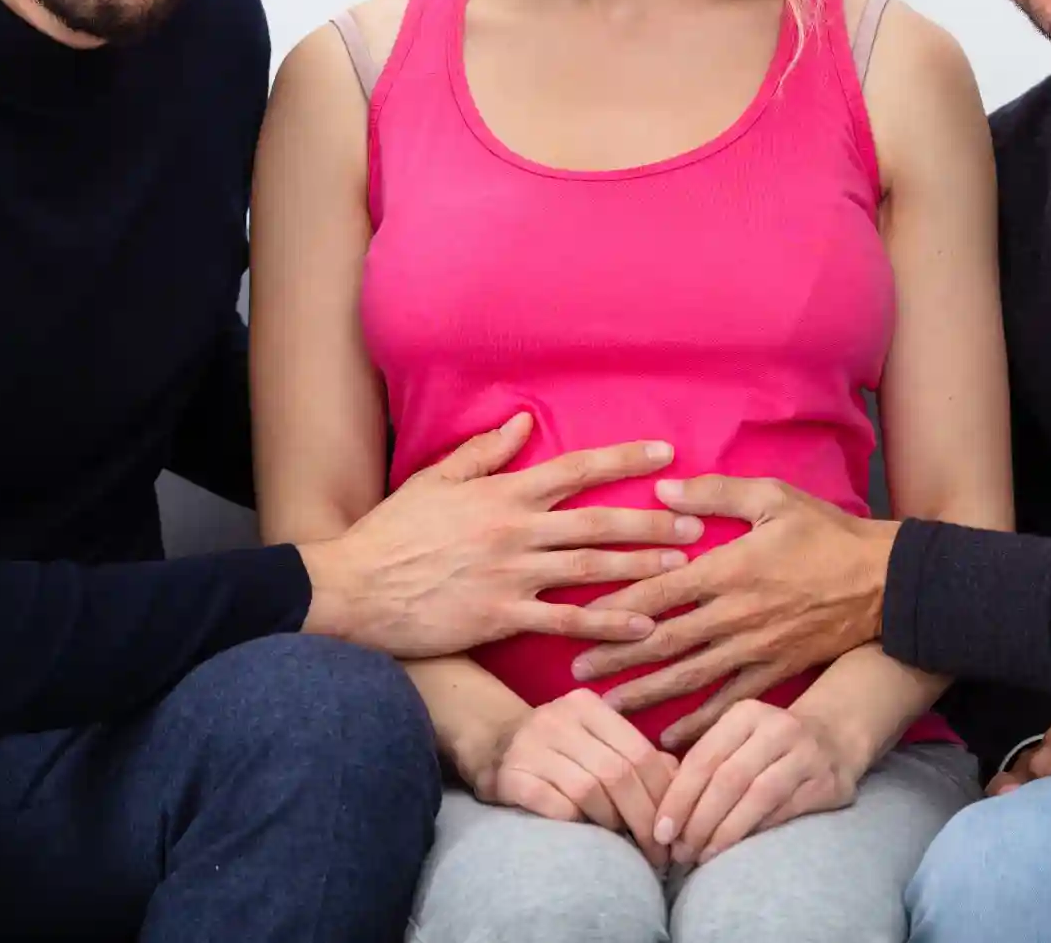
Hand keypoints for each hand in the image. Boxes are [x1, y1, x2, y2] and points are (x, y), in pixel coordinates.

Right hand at [301, 414, 700, 656]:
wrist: (353, 587)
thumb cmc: (392, 532)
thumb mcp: (435, 479)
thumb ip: (483, 452)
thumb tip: (521, 422)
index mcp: (503, 493)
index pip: (577, 469)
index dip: (624, 459)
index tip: (665, 452)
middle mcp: (515, 531)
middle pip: (598, 521)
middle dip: (652, 521)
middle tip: (698, 522)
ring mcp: (510, 575)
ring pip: (591, 569)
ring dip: (641, 567)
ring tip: (685, 568)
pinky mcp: (500, 616)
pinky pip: (564, 621)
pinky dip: (606, 624)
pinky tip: (642, 627)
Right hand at [478, 690, 680, 868]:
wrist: (491, 745)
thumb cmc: (558, 750)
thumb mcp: (595, 740)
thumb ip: (635, 755)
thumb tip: (681, 780)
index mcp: (586, 706)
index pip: (640, 751)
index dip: (663, 795)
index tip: (673, 830)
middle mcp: (557, 719)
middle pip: (618, 773)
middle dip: (644, 818)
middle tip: (656, 853)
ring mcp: (530, 746)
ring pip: (590, 790)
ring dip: (612, 823)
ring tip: (622, 843)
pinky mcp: (510, 776)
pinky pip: (556, 806)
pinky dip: (578, 823)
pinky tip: (585, 835)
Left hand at [570, 476, 894, 748]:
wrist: (884, 583)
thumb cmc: (826, 534)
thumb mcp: (772, 497)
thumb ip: (715, 493)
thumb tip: (662, 490)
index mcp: (729, 568)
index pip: (660, 591)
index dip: (616, 607)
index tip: (580, 618)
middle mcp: (735, 615)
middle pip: (664, 641)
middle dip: (617, 658)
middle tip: (575, 673)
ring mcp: (755, 649)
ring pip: (689, 677)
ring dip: (646, 693)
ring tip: (607, 708)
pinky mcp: (775, 671)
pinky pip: (730, 704)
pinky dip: (699, 725)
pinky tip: (671, 741)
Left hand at [650, 700, 858, 865]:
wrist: (836, 738)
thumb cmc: (768, 746)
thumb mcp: (738, 735)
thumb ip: (703, 760)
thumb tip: (651, 800)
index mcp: (746, 714)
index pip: (703, 758)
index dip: (678, 797)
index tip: (659, 831)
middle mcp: (778, 728)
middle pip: (728, 779)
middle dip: (698, 820)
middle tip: (679, 852)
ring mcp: (807, 755)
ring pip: (757, 798)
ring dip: (725, 833)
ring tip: (702, 857)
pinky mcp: (828, 783)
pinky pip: (784, 813)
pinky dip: (755, 834)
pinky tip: (735, 851)